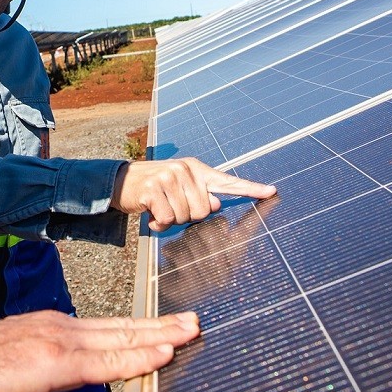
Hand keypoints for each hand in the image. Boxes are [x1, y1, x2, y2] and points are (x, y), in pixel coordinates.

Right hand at [0, 311, 199, 391]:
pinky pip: (107, 362)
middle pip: (120, 327)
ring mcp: (60, 341)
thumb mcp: (14, 358)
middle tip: (192, 322)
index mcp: (50, 327)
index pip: (104, 328)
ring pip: (121, 338)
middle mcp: (60, 326)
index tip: (163, 328)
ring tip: (189, 332)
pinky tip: (162, 354)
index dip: (137, 328)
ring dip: (159, 336)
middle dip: (159, 325)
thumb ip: (41, 360)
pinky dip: (138, 357)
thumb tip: (53, 372)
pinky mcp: (57, 362)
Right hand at [111, 158, 275, 231]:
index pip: (226, 181)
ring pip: (185, 216)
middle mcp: (184, 169)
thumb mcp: (178, 188)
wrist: (120, 181)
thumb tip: (214, 204)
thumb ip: (200, 196)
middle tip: (171, 207)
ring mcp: (168, 177)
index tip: (271, 191)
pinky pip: (167, 218)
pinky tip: (151, 214)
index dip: (250, 188)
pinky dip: (158, 223)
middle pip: (204, 210)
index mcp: (195, 169)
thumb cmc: (154, 188)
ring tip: (159, 208)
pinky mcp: (152, 188)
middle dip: (188, 216)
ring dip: (171, 220)